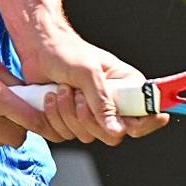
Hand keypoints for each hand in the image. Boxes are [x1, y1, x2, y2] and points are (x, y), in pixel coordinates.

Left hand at [15, 24, 169, 145]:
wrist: (38, 49)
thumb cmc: (66, 51)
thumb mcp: (88, 73)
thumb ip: (103, 102)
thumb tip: (118, 129)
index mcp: (127, 87)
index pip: (145, 116)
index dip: (146, 123)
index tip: (135, 122)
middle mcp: (112, 105)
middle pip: (112, 135)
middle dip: (89, 117)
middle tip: (79, 94)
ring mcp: (90, 115)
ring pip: (85, 136)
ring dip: (66, 113)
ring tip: (62, 88)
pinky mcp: (70, 121)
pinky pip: (63, 135)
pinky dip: (51, 118)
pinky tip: (50, 98)